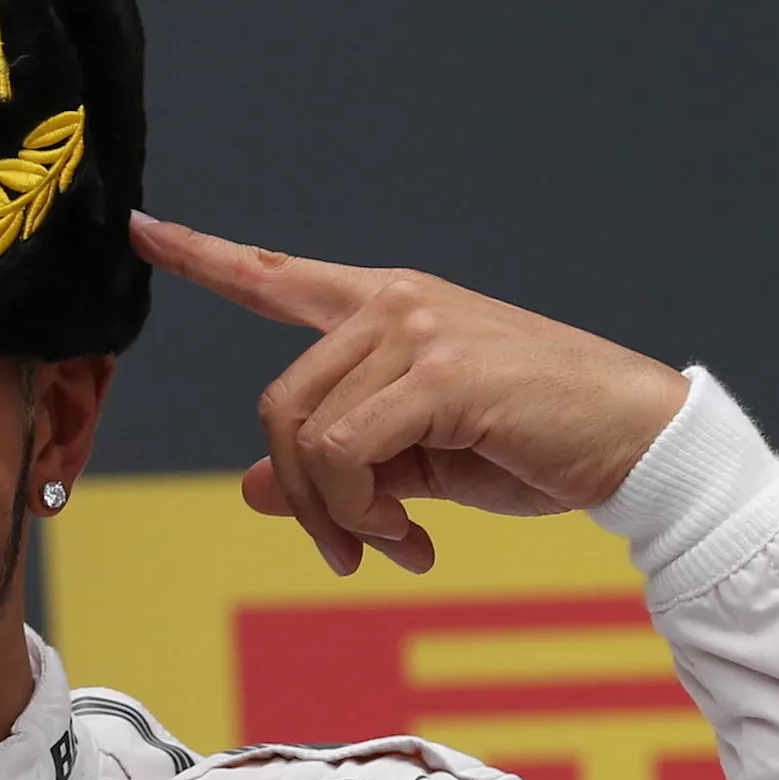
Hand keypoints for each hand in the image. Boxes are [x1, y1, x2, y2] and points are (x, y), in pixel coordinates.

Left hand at [131, 213, 689, 575]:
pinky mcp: (440, 373)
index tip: (143, 229)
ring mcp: (416, 332)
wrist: (635, 446)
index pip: (277, 277)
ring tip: (391, 544)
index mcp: (386, 309)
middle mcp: (393, 305)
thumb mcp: (419, 461)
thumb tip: (252, 490)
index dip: (205, 256)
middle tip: (354, 550)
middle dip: (302, 498)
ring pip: (305, 438)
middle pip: (277, 406)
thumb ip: (337, 466)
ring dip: (337, 515)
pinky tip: (410, 536)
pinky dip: (361, 511)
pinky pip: (344, 455)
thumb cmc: (534, 446)